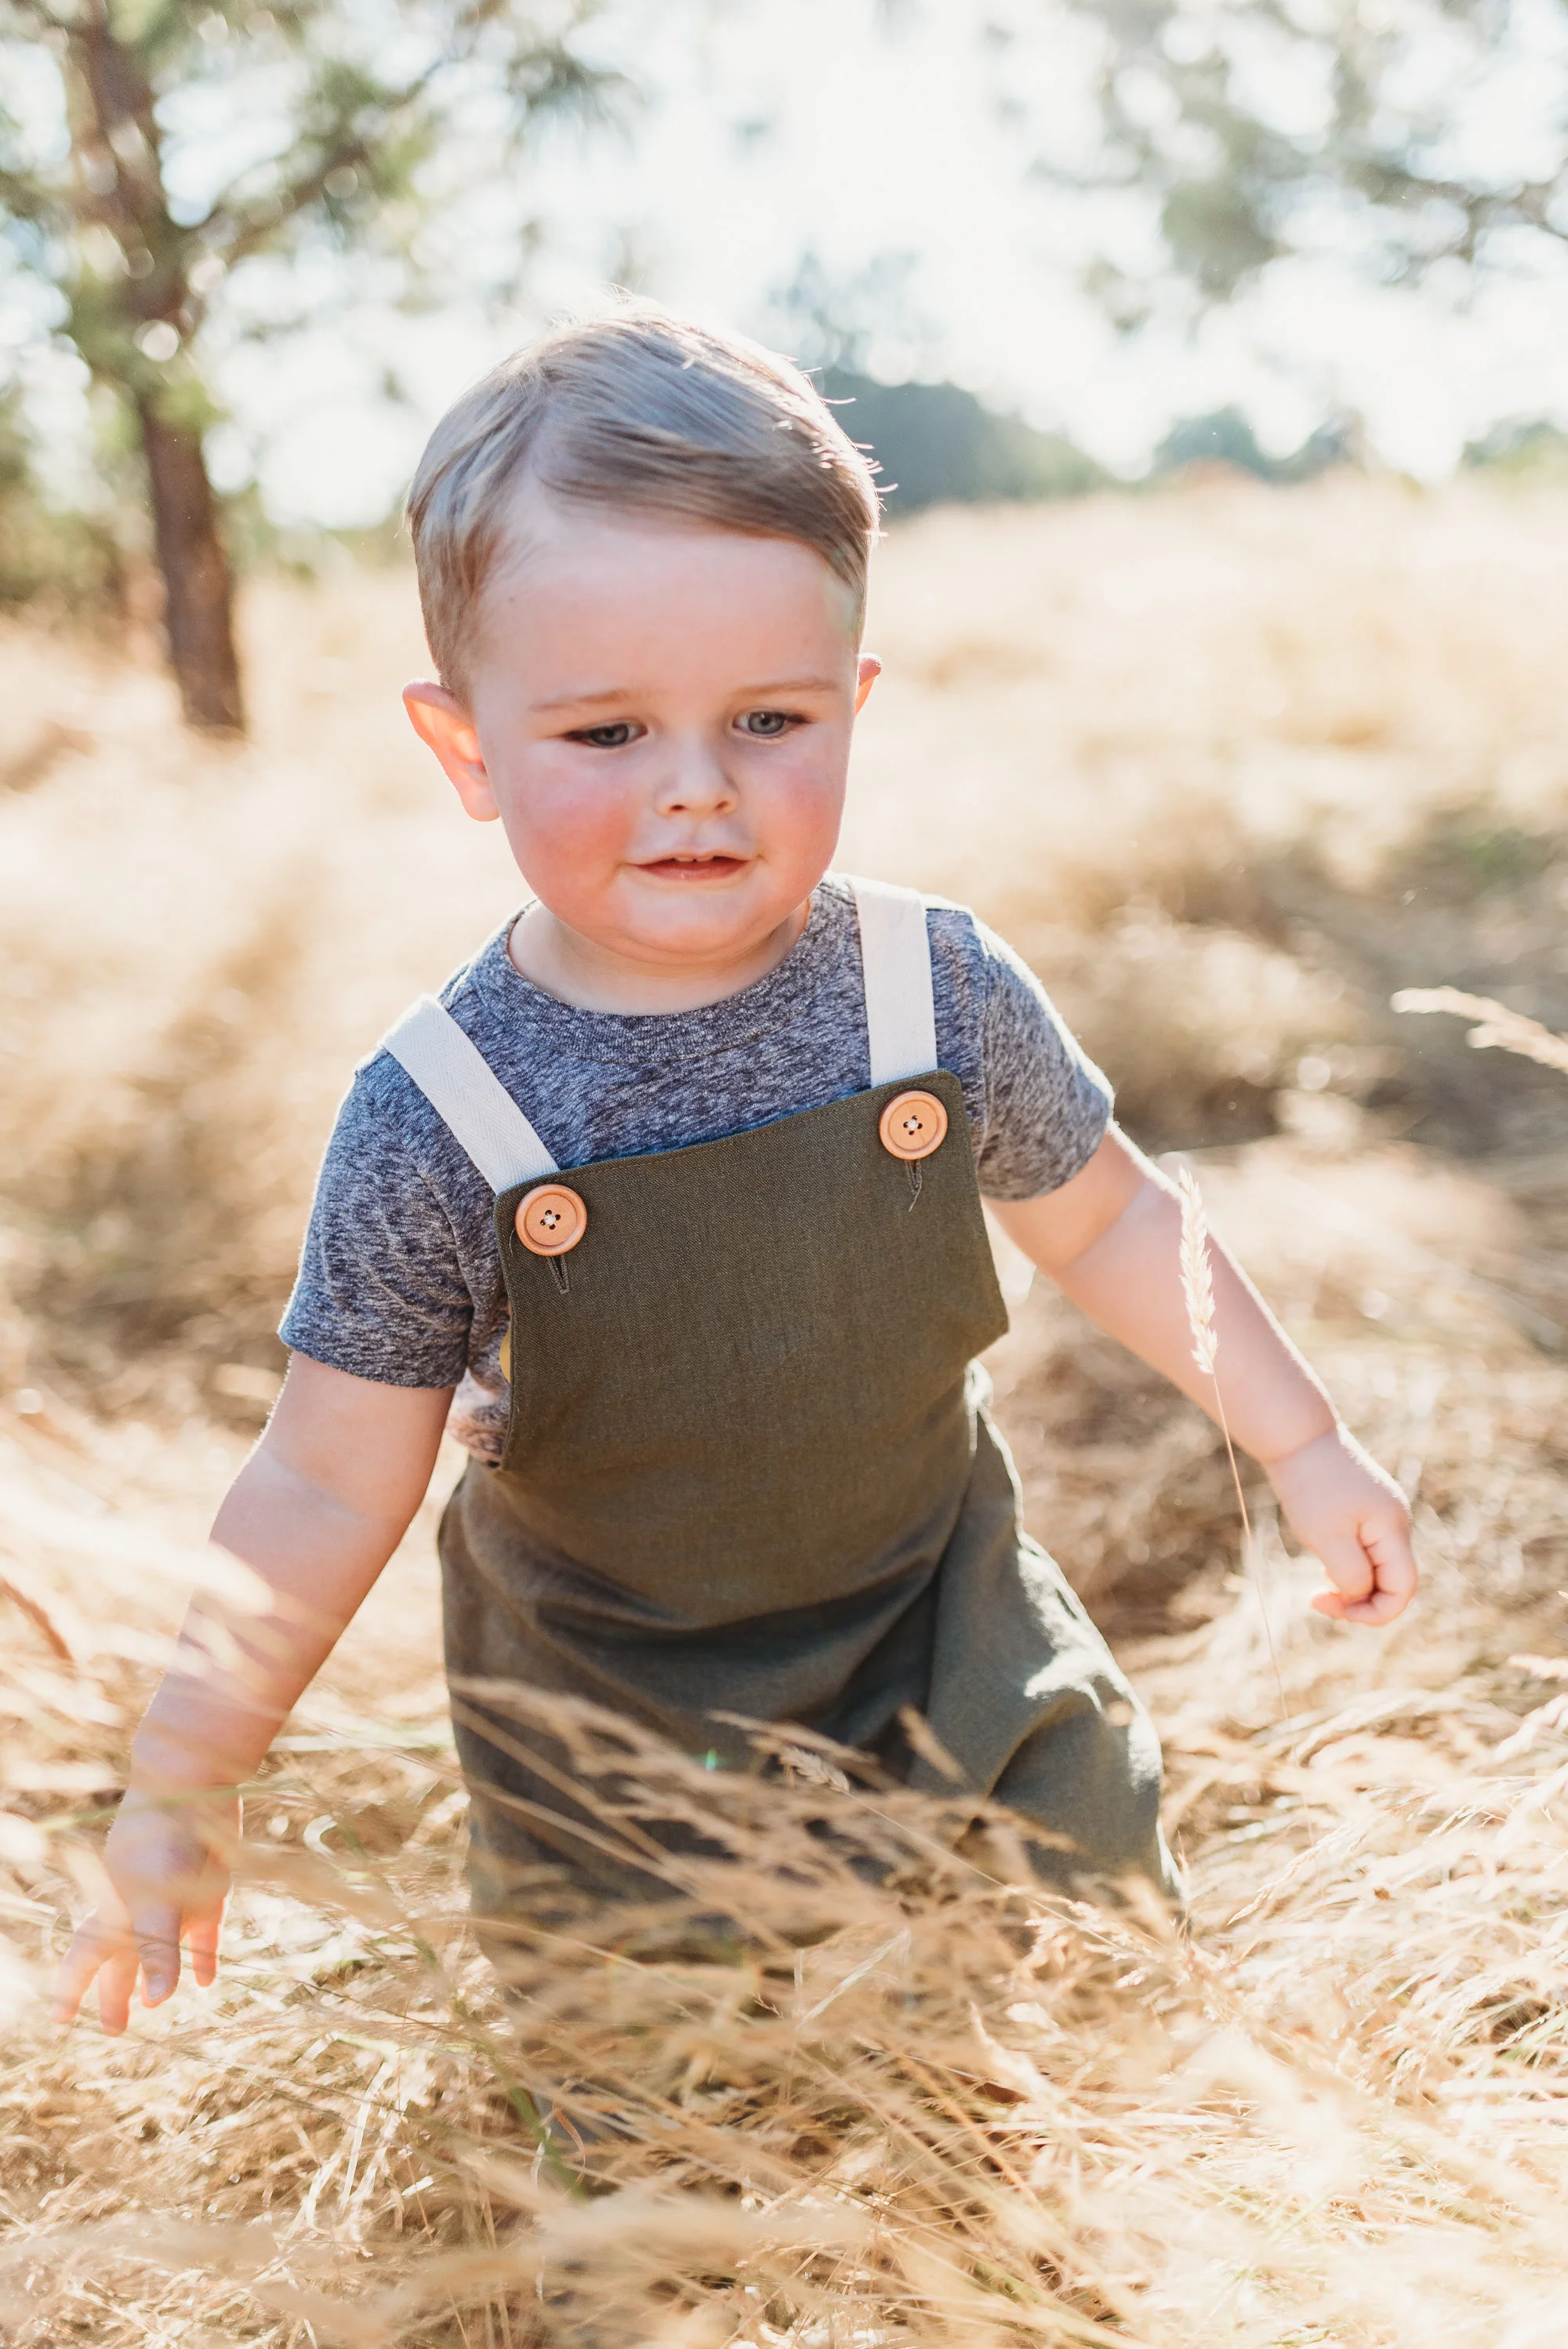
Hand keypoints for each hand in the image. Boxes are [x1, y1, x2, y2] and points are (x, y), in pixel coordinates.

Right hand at [53, 1787, 236, 2033]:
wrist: (195, 1783)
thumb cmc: (164, 1838)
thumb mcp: (158, 1898)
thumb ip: (158, 1948)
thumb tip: (157, 2001)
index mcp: (114, 1911)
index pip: (86, 1958)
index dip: (72, 1989)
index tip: (60, 2020)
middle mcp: (140, 1909)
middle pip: (122, 1961)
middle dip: (115, 1995)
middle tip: (115, 2031)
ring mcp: (174, 1900)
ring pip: (160, 1948)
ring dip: (156, 1977)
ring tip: (153, 2006)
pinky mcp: (206, 1891)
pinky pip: (202, 1933)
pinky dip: (203, 1957)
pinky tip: (206, 1982)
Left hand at [1265, 1426, 1417, 1626]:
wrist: (1297, 1438)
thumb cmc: (1310, 1486)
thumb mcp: (1326, 1537)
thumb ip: (1350, 1573)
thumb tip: (1362, 1595)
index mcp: (1393, 1529)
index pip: (1404, 1587)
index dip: (1377, 1612)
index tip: (1338, 1611)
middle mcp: (1396, 1523)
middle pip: (1391, 1581)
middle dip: (1359, 1599)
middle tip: (1316, 1598)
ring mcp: (1382, 1515)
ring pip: (1376, 1567)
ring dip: (1350, 1583)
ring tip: (1318, 1580)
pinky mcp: (1366, 1510)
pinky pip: (1365, 1551)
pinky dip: (1346, 1564)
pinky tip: (1324, 1563)